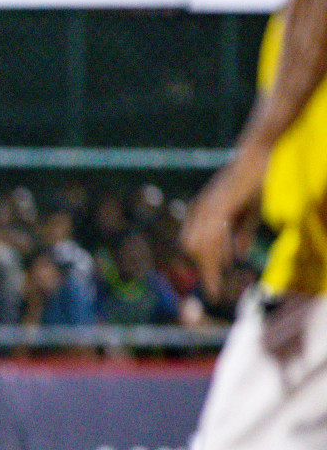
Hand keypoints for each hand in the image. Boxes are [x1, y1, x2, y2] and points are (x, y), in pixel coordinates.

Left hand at [182, 141, 266, 299]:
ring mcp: (206, 207)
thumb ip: (240, 234)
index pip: (194, 245)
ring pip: (200, 244)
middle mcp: (199, 211)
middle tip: (211, 291)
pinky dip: (216, 250)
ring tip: (214, 283)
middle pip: (192, 248)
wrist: (256, 158)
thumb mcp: (247, 214)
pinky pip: (212, 233)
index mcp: (201, 213)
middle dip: (202, 270)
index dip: (202, 266)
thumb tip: (237, 255)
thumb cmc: (253, 185)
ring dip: (207, 266)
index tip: (210, 288)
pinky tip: (223, 262)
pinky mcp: (218, 205)